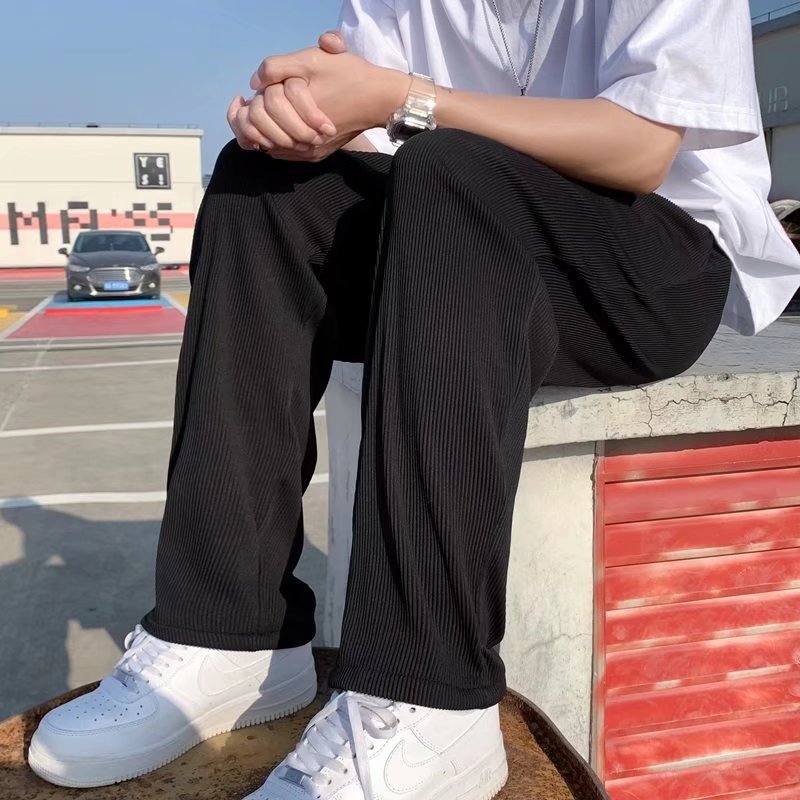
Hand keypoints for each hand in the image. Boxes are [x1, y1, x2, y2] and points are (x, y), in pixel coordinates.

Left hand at [230, 40, 406, 160]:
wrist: (379, 100)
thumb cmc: (350, 76)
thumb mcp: (312, 59)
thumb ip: (277, 67)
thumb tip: (254, 83)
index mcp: (295, 116)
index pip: (252, 119)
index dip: (241, 110)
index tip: (240, 97)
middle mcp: (300, 142)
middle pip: (258, 135)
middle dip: (251, 118)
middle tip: (249, 103)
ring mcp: (308, 152)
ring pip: (269, 147)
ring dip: (261, 130)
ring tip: (261, 114)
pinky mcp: (316, 155)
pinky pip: (284, 153)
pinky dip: (274, 140)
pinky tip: (275, 127)